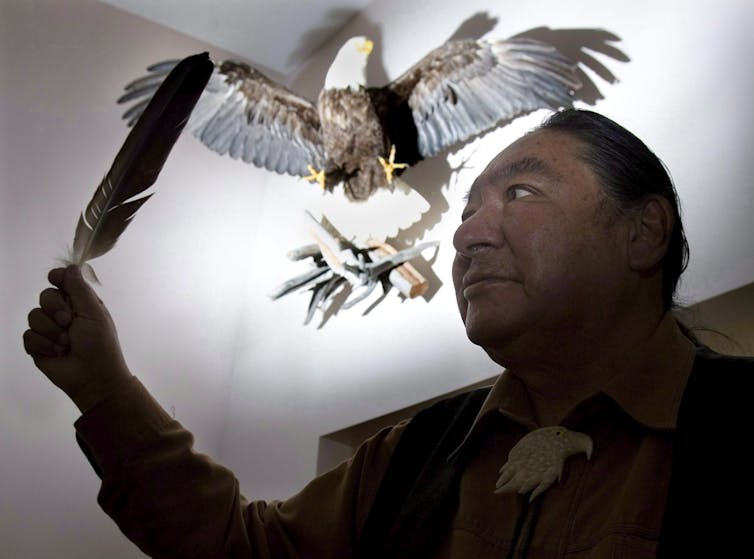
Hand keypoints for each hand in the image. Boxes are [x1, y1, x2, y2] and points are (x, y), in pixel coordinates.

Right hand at [23, 265, 131, 412]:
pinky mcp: (37, 346)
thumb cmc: (100, 344)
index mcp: (80, 303)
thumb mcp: (94, 313)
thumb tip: (70, 266)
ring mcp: (49, 329)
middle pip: (45, 296)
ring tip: (67, 343)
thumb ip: (80, 290)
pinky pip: (28, 336)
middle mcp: (63, 313)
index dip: (57, 278)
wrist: (92, 377)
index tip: (56, 279)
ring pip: (33, 315)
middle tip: (69, 322)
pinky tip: (57, 353)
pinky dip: (43, 344)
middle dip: (55, 308)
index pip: (62, 282)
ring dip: (51, 331)